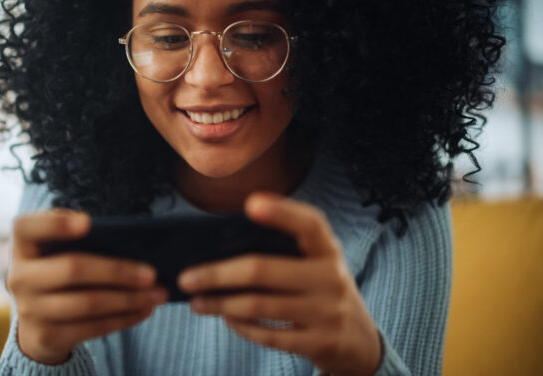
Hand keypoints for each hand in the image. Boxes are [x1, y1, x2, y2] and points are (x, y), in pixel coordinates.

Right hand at [7, 209, 168, 364]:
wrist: (38, 321)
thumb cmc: (60, 270)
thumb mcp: (60, 250)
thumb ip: (83, 240)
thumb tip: (135, 240)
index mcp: (23, 245)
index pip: (27, 227)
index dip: (55, 223)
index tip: (88, 222)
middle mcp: (19, 276)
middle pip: (72, 269)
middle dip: (117, 271)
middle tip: (152, 273)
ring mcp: (30, 309)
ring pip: (87, 303)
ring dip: (128, 299)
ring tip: (157, 294)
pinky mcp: (46, 336)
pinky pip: (91, 328)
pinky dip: (122, 319)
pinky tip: (144, 311)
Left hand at [177, 192, 381, 375]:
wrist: (360, 342)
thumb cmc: (321, 292)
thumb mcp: (315, 266)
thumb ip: (284, 253)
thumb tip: (218, 250)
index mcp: (328, 250)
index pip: (310, 223)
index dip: (281, 212)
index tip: (250, 203)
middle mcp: (331, 277)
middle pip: (264, 270)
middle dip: (217, 274)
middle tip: (186, 278)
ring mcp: (328, 312)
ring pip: (261, 306)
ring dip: (221, 304)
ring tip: (196, 302)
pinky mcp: (321, 343)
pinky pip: (270, 336)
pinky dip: (242, 327)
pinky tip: (227, 318)